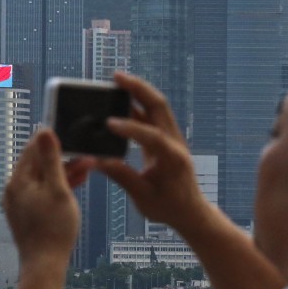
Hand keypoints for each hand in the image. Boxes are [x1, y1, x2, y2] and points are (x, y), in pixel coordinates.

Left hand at [3, 130, 92, 265]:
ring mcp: (18, 202)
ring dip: (63, 173)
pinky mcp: (25, 214)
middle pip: (38, 165)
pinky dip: (56, 188)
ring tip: (87, 168)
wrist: (44, 264)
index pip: (33, 149)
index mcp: (18, 181)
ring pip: (42, 179)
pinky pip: (41, 193)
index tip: (72, 133)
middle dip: (63, 158)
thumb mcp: (58, 189)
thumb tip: (44, 131)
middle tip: (87, 156)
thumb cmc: (54, 228)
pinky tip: (75, 185)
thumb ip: (52, 159)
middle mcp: (13, 189)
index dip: (53, 140)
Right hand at [95, 73, 212, 232]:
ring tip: (116, 81)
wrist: (190, 211)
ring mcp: (172, 137)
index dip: (130, 128)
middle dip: (138, 89)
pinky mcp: (166, 139)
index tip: (108, 124)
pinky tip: (120, 101)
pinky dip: (137, 105)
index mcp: (172, 158)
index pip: (151, 136)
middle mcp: (175, 142)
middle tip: (116, 77)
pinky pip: (152, 116)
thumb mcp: (143, 196)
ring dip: (138, 92)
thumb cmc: (168, 207)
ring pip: (156, 106)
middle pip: (158, 106)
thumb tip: (98, 161)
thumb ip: (122, 176)